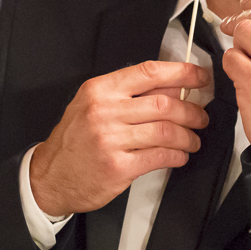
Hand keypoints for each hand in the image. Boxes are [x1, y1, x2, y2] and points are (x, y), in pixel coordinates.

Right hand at [29, 61, 211, 216]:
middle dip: (192, 111)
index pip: (150, 72)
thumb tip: (174, 85)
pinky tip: (179, 155)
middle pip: (165, 103)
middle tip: (200, 117)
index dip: (182, 72)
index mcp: (101, 90)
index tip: (200, 77)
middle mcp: (104, 111)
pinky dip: (177, 155)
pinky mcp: (118, 167)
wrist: (50, 176)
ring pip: (166, 131)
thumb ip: (129, 94)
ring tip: (192, 140)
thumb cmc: (74, 140)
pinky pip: (160, 156)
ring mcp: (110, 140)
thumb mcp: (92, 105)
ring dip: (188, 136)